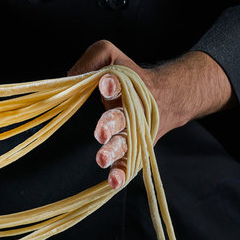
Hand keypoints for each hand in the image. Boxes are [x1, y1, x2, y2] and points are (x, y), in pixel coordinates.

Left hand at [68, 40, 233, 188]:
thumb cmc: (130, 77)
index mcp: (127, 86)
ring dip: (113, 152)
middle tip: (101, 132)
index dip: (113, 84)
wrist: (168, 97)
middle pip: (122, 118)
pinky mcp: (135, 149)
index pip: (120, 83)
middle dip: (111, 124)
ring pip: (125, 143)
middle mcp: (132, 110)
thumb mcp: (113, 56)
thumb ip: (94, 58)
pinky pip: (128, 163)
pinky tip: (113, 183)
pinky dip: (122, 173)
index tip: (105, 84)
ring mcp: (134, 132)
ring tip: (101, 160)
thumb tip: (72, 75)